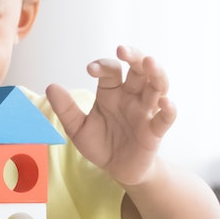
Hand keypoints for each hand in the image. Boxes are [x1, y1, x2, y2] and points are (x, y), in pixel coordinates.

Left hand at [45, 44, 175, 186]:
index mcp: (111, 92)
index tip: (90, 69)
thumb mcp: (77, 128)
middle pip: (139, 70)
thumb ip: (66, 109)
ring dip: (156, 73)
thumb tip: (50, 87)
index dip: (102, 66)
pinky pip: (166, 117)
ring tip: (150, 62)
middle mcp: (131, 97)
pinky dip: (169, 108)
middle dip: (134, 57)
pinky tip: (165, 102)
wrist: (116, 169)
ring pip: (158, 86)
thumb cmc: (100, 143)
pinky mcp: (155, 131)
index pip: (111, 71)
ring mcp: (145, 112)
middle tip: (123, 50)